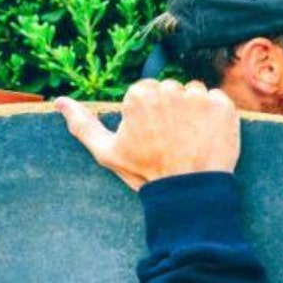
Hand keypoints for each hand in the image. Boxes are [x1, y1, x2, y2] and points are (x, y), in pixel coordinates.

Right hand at [56, 80, 240, 190]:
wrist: (189, 193)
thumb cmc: (146, 173)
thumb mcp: (107, 153)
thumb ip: (83, 125)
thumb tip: (59, 101)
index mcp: (139, 95)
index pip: (147, 94)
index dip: (149, 117)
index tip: (153, 137)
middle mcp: (168, 89)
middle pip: (171, 91)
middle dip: (172, 111)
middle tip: (173, 140)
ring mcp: (198, 97)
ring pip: (194, 94)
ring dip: (194, 112)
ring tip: (190, 139)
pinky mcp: (223, 105)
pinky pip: (218, 100)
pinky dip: (215, 116)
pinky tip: (207, 137)